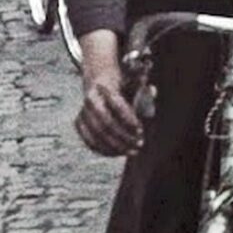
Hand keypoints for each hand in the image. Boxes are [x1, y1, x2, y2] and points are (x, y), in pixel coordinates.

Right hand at [73, 30, 141, 155]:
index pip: (117, 104)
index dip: (129, 119)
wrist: (99, 80)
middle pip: (106, 123)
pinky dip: (103, 149)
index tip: (140, 129)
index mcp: (105, 86)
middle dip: (123, 137)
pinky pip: (89, 140)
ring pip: (97, 134)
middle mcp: (91, 99)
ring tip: (132, 151)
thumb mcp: (132, 83)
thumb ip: (143, 89)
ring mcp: (83, 111)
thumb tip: (152, 91)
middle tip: (139, 144)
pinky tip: (117, 153)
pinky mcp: (79, 122)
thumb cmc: (122, 85)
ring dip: (115, 146)